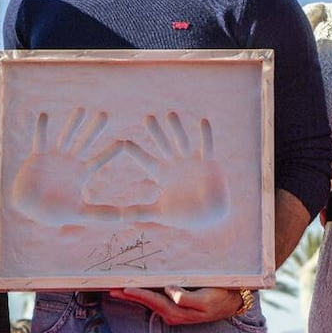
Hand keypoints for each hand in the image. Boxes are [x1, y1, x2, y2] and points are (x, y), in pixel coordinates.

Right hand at [10, 108, 125, 223]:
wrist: (29, 209)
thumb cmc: (55, 212)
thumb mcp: (79, 214)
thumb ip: (100, 214)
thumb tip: (123, 219)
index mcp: (82, 173)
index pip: (98, 160)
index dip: (110, 152)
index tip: (124, 142)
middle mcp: (70, 161)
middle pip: (85, 143)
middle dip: (94, 130)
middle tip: (105, 115)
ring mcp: (54, 157)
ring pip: (65, 137)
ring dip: (72, 124)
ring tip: (82, 110)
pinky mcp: (37, 157)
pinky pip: (40, 140)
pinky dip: (41, 129)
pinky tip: (44, 116)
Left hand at [82, 111, 230, 227]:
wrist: (210, 216)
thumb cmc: (185, 215)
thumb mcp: (161, 214)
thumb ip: (141, 213)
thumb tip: (120, 218)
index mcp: (162, 174)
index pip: (146, 161)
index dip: (137, 152)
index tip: (123, 143)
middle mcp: (175, 163)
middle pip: (163, 145)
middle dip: (155, 133)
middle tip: (147, 118)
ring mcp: (192, 161)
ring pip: (183, 141)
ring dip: (177, 129)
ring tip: (170, 114)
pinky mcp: (209, 162)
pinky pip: (207, 146)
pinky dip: (206, 134)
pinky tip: (203, 121)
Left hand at [108, 286, 242, 324]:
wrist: (232, 302)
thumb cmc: (220, 297)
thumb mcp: (206, 299)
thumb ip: (186, 298)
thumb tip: (169, 292)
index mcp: (177, 312)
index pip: (152, 301)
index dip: (137, 294)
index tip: (123, 288)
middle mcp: (171, 314)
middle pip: (146, 303)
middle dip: (129, 295)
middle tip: (110, 288)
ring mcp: (173, 312)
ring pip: (149, 302)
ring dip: (134, 296)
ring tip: (118, 288)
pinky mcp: (176, 307)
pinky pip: (156, 300)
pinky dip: (145, 294)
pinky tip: (138, 289)